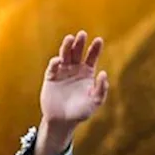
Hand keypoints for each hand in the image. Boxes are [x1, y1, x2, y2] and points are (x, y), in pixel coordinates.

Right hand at [34, 32, 108, 154]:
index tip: (99, 40)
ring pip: (64, 55)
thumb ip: (101, 89)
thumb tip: (103, 73)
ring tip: (70, 38)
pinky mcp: (51, 77)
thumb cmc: (80, 112)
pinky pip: (53, 67)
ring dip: (67, 47)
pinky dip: (55, 62)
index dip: (95, 48)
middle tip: (82, 34)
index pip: (91, 57)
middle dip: (80, 43)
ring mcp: (62, 72)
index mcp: (87, 73)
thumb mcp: (95, 102)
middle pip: (77, 52)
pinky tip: (59, 60)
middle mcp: (74, 69)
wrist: (62, 121)